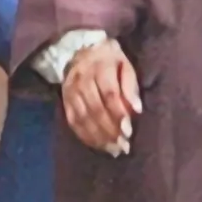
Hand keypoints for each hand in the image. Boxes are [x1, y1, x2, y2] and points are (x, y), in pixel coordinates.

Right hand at [52, 33, 142, 154]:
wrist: (79, 50)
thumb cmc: (110, 61)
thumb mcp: (125, 65)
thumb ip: (131, 86)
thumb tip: (137, 110)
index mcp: (100, 67)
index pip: (109, 94)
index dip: (118, 114)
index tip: (129, 131)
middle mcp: (82, 80)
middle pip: (95, 109)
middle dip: (110, 130)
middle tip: (123, 146)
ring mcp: (71, 92)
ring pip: (83, 118)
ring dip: (99, 137)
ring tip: (114, 150)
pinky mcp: (65, 101)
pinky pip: (73, 122)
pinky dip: (86, 136)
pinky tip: (98, 145)